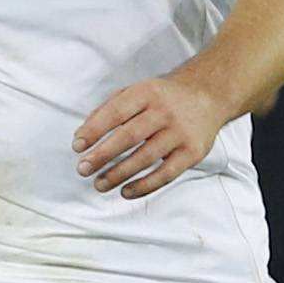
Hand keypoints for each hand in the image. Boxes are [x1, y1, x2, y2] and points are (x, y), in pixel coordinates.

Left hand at [72, 74, 228, 198]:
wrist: (206, 95)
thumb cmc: (161, 97)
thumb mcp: (135, 91)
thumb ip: (108, 109)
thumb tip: (82, 135)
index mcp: (145, 93)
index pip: (115, 113)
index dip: (94, 130)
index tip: (77, 146)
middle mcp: (164, 112)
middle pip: (129, 136)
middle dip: (103, 155)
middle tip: (83, 169)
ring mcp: (180, 133)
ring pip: (146, 158)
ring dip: (119, 174)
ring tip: (99, 184)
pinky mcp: (192, 152)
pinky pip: (166, 174)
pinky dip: (144, 185)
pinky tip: (126, 191)